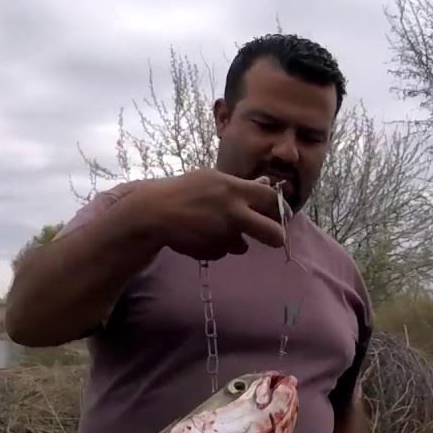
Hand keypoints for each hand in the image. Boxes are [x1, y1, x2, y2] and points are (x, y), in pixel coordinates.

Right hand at [136, 168, 286, 260]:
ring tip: (213, 230)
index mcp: (234, 189)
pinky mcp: (211, 250)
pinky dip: (214, 247)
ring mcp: (222, 234)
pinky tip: (199, 236)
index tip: (279, 214)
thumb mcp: (212, 179)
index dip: (279, 208)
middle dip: (276, 237)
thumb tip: (268, 183)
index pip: (272, 199)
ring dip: (234, 241)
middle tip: (274, 238)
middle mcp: (233, 212)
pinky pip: (222, 252)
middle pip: (272, 233)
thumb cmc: (182, 192)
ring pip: (242, 246)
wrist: (152, 213)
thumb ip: (241, 185)